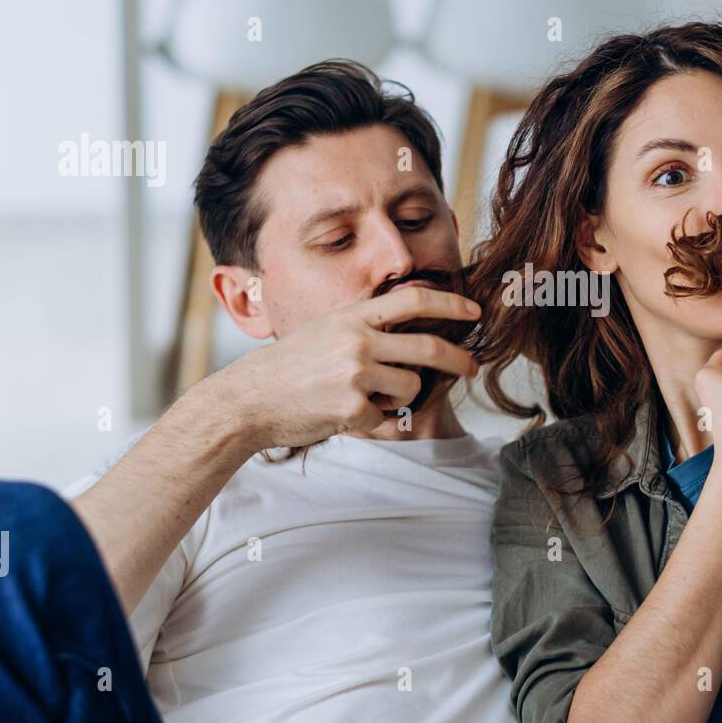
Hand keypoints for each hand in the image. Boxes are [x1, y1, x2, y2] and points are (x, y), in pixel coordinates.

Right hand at [214, 286, 480, 448]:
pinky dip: (374, 422)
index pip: (413, 300)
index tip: (473, 311)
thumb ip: (365, 328)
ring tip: (368, 397)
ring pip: (412, 386)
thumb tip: (415, 330)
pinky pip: (387, 418)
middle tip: (472, 367)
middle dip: (459, 359)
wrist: (248, 400)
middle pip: (429, 347)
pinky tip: (343, 415)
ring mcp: (356, 374)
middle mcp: (358, 340)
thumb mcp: (326, 330)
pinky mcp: (354, 408)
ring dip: (401, 397)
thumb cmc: (288, 367)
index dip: (449, 304)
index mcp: (352, 316)